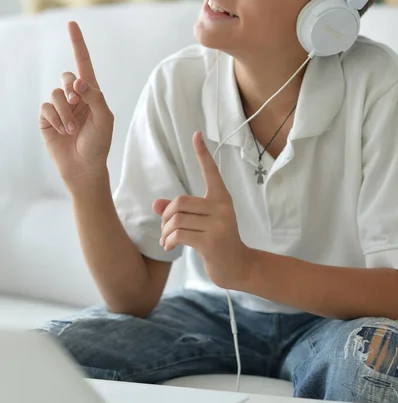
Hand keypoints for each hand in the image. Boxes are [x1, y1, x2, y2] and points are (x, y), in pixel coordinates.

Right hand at [39, 22, 113, 188]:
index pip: (84, 64)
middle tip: (78, 102)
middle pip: (67, 77)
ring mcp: (60, 107)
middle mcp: (75, 97)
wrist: (84, 167)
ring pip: (56, 94)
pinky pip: (46, 108)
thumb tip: (78, 81)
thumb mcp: (104, 119)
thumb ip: (94, 97)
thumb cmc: (99, 143)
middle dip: (72, 89)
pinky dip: (55, 119)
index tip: (72, 23)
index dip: (78, 43)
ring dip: (65, 113)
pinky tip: (62, 132)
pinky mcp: (47, 118)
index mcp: (92, 93)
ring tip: (73, 130)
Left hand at [153, 131, 250, 290]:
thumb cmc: (217, 242)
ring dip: (165, 232)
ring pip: (177, 219)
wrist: (238, 268)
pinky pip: (179, 235)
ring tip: (166, 240)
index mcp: (221, 199)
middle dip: (165, 216)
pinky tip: (168, 247)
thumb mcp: (200, 224)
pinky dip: (168, 241)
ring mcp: (219, 224)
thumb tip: (155, 204)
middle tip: (165, 230)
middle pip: (179, 201)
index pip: (211, 171)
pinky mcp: (212, 241)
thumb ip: (179, 213)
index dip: (202, 153)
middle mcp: (222, 208)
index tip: (196, 134)